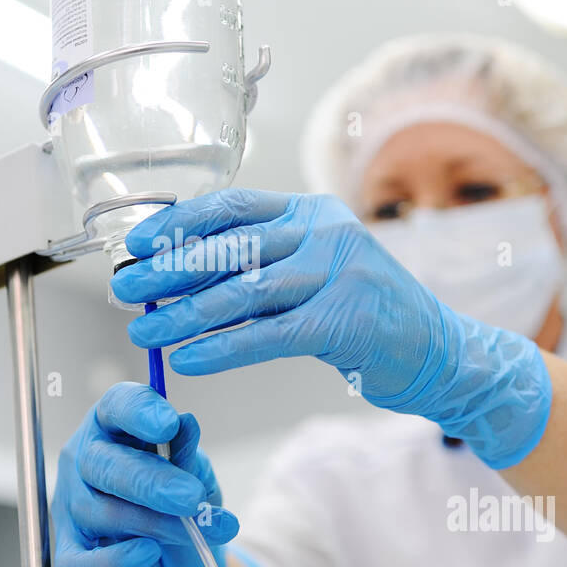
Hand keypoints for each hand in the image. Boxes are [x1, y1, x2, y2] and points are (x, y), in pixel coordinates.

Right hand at [52, 383, 238, 566]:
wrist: (178, 564)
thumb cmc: (179, 506)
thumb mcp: (195, 475)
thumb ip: (188, 455)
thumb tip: (187, 425)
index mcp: (114, 426)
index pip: (117, 406)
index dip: (140, 411)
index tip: (170, 423)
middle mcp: (85, 459)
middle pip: (104, 463)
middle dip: (151, 482)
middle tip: (190, 496)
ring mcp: (71, 506)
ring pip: (104, 512)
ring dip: (155, 524)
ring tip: (193, 531)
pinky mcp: (69, 552)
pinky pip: (82, 562)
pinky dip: (118, 561)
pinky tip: (148, 553)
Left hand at [110, 189, 552, 468]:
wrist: (442, 350)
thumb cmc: (367, 313)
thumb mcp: (318, 270)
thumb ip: (265, 264)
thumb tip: (182, 274)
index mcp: (313, 213)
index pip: (233, 206)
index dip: (178, 224)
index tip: (137, 245)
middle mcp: (325, 234)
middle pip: (228, 248)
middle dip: (168, 270)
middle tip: (124, 289)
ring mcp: (338, 276)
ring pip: (241, 294)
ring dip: (183, 315)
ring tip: (144, 332)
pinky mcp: (344, 322)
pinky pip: (267, 336)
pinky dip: (221, 349)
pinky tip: (188, 360)